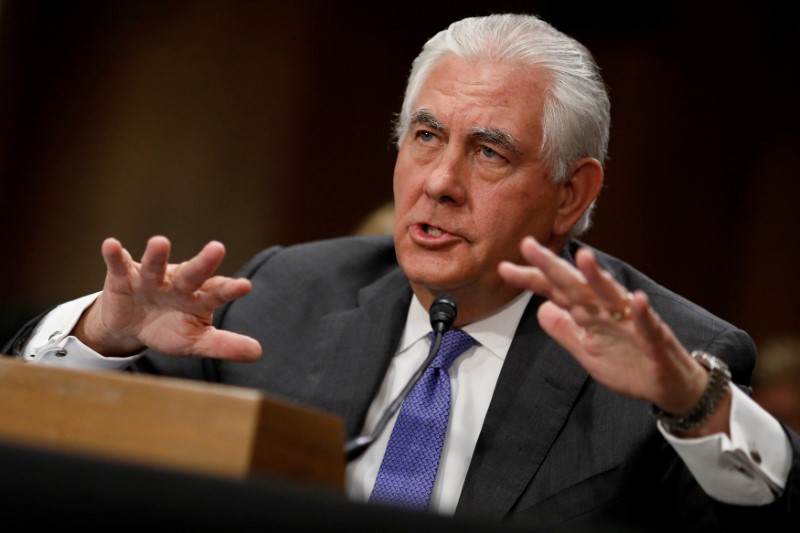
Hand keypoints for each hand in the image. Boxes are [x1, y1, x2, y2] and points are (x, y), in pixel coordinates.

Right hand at [73, 236, 260, 360]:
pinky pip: (119, 265)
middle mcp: (178, 284)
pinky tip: (111, 245)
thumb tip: (257, 352)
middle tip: (218, 248)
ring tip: (160, 242)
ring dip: (157, 256)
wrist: (132, 325)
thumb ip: (224, 345)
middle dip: (204, 263)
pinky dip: (115, 256)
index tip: (245, 286)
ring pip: (155, 266)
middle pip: (193, 274)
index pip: (218, 293)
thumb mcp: (196, 341)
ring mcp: (151, 278)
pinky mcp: (123, 277)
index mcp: (200, 298)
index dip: (230, 290)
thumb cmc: (170, 329)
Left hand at [498, 237, 715, 420]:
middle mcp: (608, 311)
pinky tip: (638, 300)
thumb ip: (565, 330)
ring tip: (583, 256)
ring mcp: (632, 323)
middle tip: (528, 245)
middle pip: (576, 285)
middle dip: (553, 266)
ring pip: (612, 296)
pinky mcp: (655, 340)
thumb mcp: (586, 351)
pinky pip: (649, 325)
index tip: (504, 268)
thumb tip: (540, 308)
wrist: (669, 387)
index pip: (556, 292)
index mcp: (590, 314)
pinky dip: (643, 313)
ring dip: (599, 277)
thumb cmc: (629, 364)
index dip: (532, 280)